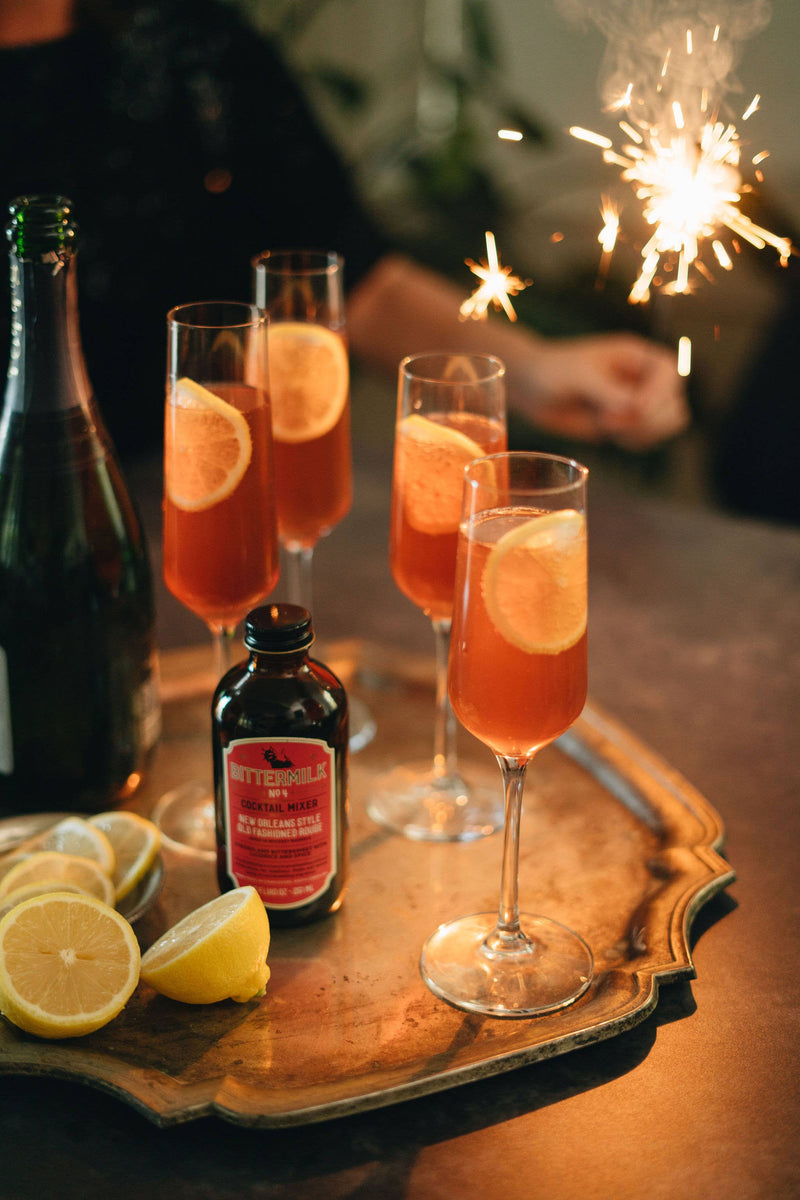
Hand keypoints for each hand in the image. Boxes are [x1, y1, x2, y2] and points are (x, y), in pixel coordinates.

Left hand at [521, 333, 689, 450]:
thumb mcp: (579, 375)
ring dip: (638, 432)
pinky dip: (632, 441)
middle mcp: (645, 378)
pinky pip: (648, 439)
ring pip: (665, 426)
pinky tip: (607, 431)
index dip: (658, 397)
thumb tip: (635, 408)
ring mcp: (639, 402)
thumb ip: (608, 390)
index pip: (672, 375)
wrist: (532, 388)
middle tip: (608, 419)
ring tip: (605, 423)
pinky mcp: (627, 423)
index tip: (632, 408)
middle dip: (645, 420)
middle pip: (674, 406)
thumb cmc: (553, 370)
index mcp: (639, 355)